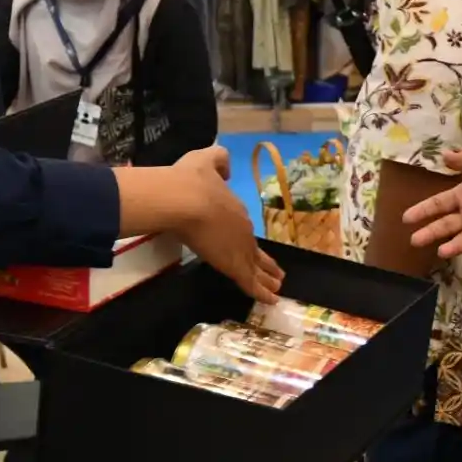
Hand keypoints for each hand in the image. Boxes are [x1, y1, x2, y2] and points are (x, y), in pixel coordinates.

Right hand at [169, 147, 283, 303]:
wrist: (184, 199)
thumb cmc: (190, 181)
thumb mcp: (205, 160)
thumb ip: (219, 161)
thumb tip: (226, 171)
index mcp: (236, 210)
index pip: (243, 228)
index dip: (247, 238)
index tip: (251, 244)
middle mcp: (243, 231)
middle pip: (255, 250)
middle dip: (265, 262)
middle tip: (277, 274)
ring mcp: (240, 250)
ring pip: (256, 268)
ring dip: (267, 279)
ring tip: (277, 288)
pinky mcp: (233, 266)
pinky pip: (250, 283)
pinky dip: (261, 293)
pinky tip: (272, 301)